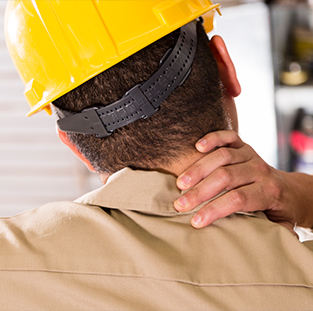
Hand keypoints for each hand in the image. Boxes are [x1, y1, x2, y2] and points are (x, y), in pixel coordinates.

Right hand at [174, 130, 312, 234]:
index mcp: (268, 191)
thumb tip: (265, 246)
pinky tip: (198, 147)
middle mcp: (260, 170)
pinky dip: (213, 139)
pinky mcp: (244, 146)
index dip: (215, 209)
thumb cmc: (279, 210)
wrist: (289, 189)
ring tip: (180, 183)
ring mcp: (251, 155)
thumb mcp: (282, 226)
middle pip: (225, 177)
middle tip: (180, 204)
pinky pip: (228, 137)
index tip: (195, 221)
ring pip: (222, 156)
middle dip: (200, 192)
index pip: (238, 199)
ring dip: (198, 169)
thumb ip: (275, 234)